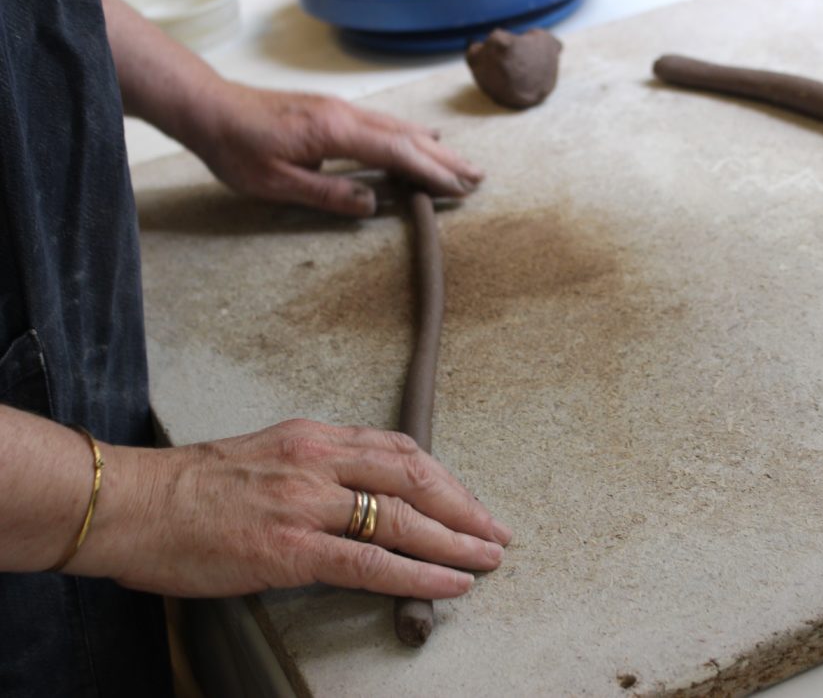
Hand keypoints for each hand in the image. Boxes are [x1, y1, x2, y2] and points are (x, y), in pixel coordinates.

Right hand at [69, 419, 510, 598]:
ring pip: (402, 518)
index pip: (397, 449)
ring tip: (488, 558)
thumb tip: (354, 496)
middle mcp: (318, 461)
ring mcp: (306, 503)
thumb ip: (312, 469)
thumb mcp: (263, 456)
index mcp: (313, 437)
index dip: (442, 476)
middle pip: (413, 476)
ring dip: (455, 540)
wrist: (128, 503)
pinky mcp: (290, 547)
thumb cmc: (187, 487)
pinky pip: (371, 562)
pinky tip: (448, 583)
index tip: (467, 499)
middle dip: (463, 506)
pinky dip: (417, 574)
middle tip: (496, 530)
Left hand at [187, 85, 484, 216]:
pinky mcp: (332, 112)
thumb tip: (373, 203)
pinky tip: (421, 136)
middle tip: (478, 177)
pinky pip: (384, 123)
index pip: (397, 152)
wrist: (208, 107)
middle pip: (408, 136)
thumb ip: (327, 194)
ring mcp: (340, 110)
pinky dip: (411, 134)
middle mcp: (344, 115)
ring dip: (434, 145)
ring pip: (399, 127)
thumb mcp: (276, 183)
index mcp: (334, 132)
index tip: (460, 189)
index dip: (432, 172)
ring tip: (461, 162)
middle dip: (446, 158)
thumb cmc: (236, 149)